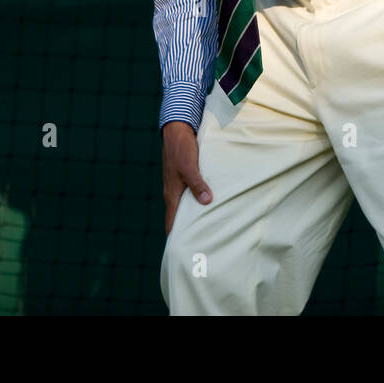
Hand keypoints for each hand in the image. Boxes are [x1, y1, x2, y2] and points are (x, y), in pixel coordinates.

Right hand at [162, 120, 211, 234]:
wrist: (178, 130)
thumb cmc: (181, 149)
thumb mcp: (189, 167)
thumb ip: (197, 184)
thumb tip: (206, 202)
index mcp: (172, 195)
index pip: (172, 223)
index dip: (176, 238)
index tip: (184, 252)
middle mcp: (174, 193)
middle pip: (180, 218)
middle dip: (189, 231)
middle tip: (202, 245)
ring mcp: (180, 185)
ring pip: (187, 206)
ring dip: (196, 216)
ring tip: (210, 228)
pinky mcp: (187, 177)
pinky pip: (192, 195)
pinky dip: (199, 202)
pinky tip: (212, 205)